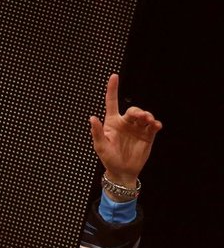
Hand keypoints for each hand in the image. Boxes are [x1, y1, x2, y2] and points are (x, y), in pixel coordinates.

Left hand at [89, 73, 161, 187]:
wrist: (123, 171)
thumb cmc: (109, 159)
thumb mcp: (101, 146)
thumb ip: (97, 132)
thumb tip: (92, 118)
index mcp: (112, 123)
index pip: (112, 103)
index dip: (112, 89)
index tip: (114, 76)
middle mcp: (125, 123)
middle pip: (133, 110)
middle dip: (137, 111)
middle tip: (141, 117)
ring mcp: (137, 128)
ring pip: (144, 116)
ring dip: (147, 116)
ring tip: (148, 120)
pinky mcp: (148, 135)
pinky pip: (153, 126)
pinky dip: (155, 124)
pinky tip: (156, 125)